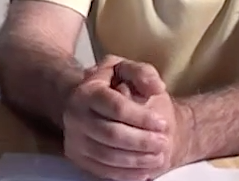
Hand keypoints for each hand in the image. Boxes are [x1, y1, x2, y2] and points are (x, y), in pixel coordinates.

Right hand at [62, 56, 170, 180]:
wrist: (86, 102)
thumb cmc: (110, 85)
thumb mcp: (125, 69)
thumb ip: (143, 73)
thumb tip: (156, 88)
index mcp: (87, 92)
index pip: (116, 107)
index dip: (142, 118)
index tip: (162, 123)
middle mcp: (75, 116)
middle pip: (112, 134)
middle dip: (142, 141)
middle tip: (163, 142)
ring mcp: (74, 138)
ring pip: (107, 156)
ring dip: (137, 160)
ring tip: (158, 156)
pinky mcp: (77, 157)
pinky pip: (103, 171)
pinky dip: (126, 174)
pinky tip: (144, 171)